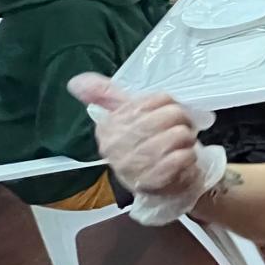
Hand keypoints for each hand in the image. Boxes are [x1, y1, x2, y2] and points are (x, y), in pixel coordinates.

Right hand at [66, 74, 203, 197]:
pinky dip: (189, 154)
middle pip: (168, 115)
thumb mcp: (125, 116)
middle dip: (182, 119)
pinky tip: (183, 157)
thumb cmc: (145, 143)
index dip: (168, 103)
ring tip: (182, 143)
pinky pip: (182, 157)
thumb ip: (104, 95)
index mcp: (107, 127)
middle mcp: (114, 147)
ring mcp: (132, 166)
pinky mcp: (152, 182)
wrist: (159, 183)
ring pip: (177, 134)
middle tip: (181, 127)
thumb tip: (75, 81)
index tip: (167, 111)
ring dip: (187, 138)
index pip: (150, 100)